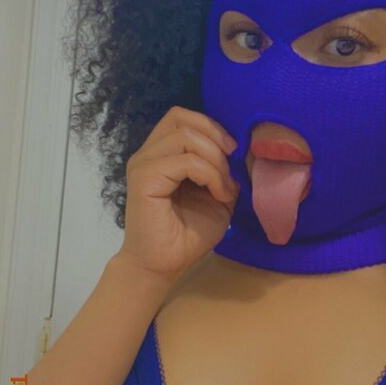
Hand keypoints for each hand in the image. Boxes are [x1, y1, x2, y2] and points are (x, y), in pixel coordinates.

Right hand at [114, 106, 239, 281]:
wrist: (162, 267)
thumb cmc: (186, 236)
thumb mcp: (217, 196)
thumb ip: (224, 172)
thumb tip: (241, 154)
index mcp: (161, 154)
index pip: (182, 117)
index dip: (212, 127)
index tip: (233, 152)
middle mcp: (148, 154)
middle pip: (181, 118)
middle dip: (215, 138)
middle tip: (230, 169)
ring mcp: (143, 164)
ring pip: (186, 136)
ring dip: (215, 161)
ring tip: (224, 189)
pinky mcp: (144, 179)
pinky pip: (186, 161)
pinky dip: (210, 174)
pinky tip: (218, 195)